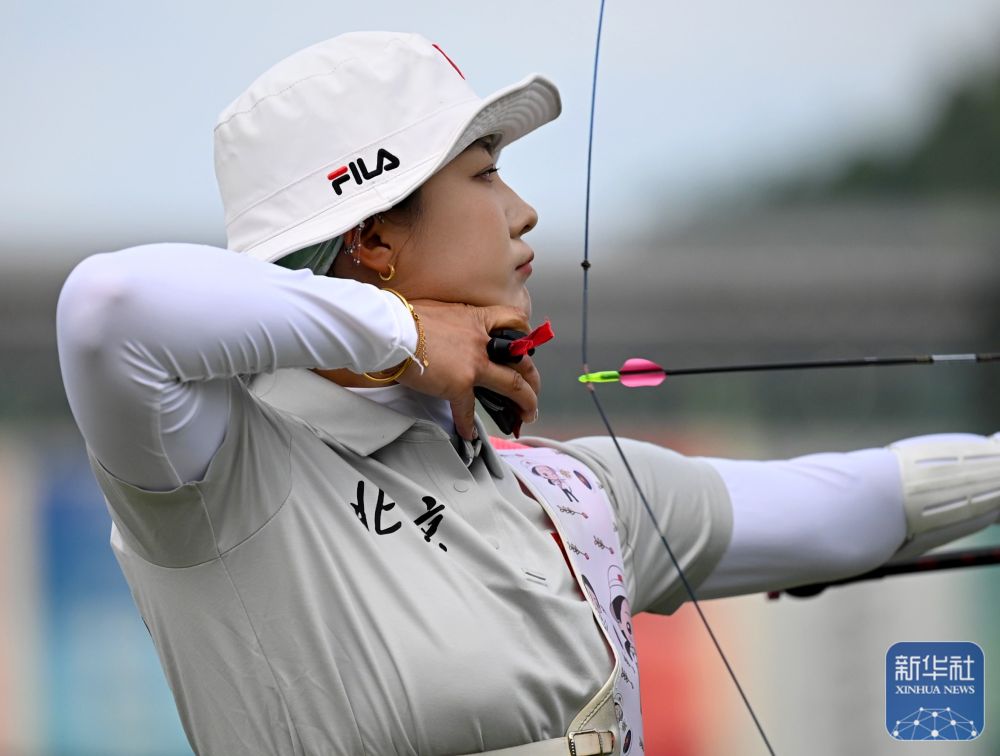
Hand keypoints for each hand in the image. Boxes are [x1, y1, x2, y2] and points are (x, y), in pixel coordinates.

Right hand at [397, 301, 540, 440]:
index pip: (515, 321)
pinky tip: (468, 434)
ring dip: (525, 403)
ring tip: (525, 416)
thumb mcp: (440, 311)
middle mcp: (481, 340)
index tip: (525, 349)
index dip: (524, 336)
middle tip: (533, 392)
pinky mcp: (459, 384)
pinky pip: (469, 411)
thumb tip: (451, 332)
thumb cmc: (406, 318)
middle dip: (533, 380)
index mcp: (476, 319)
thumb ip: (454, 323)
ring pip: (513, 386)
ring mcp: (474, 363)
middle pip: (522, 361)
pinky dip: (469, 425)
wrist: (392, 330)